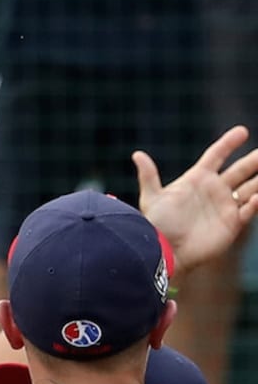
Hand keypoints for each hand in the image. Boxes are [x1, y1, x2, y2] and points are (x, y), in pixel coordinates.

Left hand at [135, 125, 257, 272]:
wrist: (166, 252)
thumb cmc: (157, 225)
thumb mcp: (152, 198)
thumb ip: (149, 176)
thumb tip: (137, 154)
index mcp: (197, 179)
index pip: (216, 156)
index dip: (228, 143)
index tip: (242, 131)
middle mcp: (213, 191)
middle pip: (240, 170)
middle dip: (254, 160)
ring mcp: (224, 207)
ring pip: (250, 188)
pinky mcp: (232, 224)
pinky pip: (249, 210)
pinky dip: (256, 203)